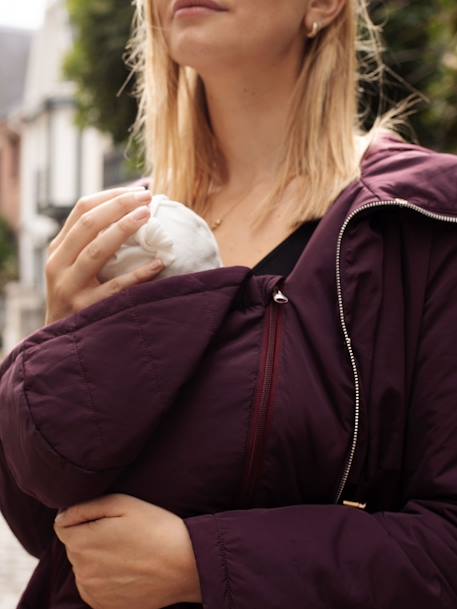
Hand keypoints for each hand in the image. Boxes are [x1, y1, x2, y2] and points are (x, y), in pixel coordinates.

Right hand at [45, 187, 164, 324]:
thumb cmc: (77, 298)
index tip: (138, 190)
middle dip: (120, 206)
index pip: (81, 209)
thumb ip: (92, 242)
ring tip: (148, 216)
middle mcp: (58, 264)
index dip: (111, 196)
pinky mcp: (87, 309)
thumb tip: (133, 210)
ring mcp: (70, 287)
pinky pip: (117, 288)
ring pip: (97, 251)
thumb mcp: (73, 267)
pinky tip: (160, 263)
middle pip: (88, 224)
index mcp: (58, 249)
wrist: (60, 342)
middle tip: (147, 198)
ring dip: (124, 229)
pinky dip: (140, 274)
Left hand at [53, 494, 201, 608]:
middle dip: (90, 536)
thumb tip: (61, 515)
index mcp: (83, 542)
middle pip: (74, 546)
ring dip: (97, 558)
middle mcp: (82, 570)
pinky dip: (104, 578)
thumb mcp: (123, 503)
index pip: (62, 525)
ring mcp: (93, 591)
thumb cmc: (156, 527)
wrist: (186, 564)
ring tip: (128, 551)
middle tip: (122, 532)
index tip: (105, 517)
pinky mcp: (104, 606)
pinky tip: (127, 570)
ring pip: (84, 566)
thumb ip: (85, 507)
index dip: (81, 517)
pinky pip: (93, 587)